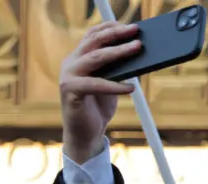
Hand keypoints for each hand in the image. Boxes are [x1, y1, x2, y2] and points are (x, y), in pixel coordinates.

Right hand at [59, 22, 139, 163]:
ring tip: (137, 48)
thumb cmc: (99, 107)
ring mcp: (68, 76)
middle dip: (116, 34)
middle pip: (94, 41)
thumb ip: (118, 69)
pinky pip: (96, 84)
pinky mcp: (70, 91)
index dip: (110, 27)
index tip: (129, 24)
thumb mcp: (111, 83)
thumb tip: (139, 55)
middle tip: (136, 30)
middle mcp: (70, 63)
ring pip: (95, 58)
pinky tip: (131, 88)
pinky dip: (114, 86)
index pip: (93, 36)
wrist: (85, 134)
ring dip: (118, 52)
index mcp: (78, 58)